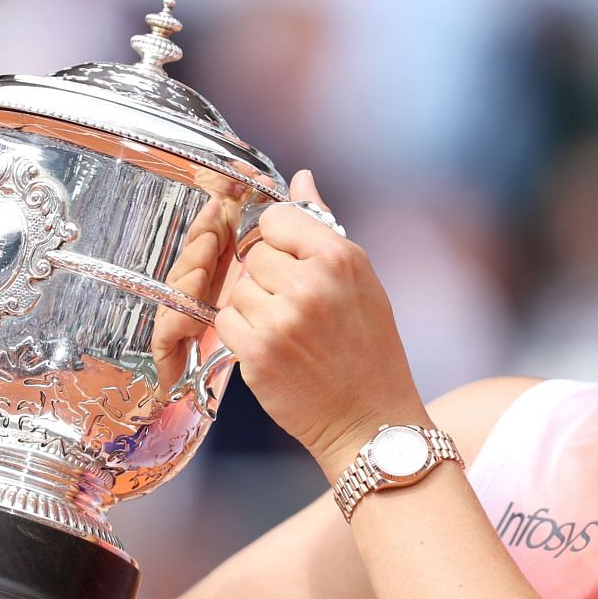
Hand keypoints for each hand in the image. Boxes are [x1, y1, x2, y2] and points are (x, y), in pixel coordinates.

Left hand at [217, 172, 427, 475]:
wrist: (371, 421)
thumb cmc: (369, 350)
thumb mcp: (361, 281)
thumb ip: (324, 227)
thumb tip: (301, 177)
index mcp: (341, 257)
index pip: (277, 218)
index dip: (279, 241)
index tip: (295, 265)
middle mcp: (311, 283)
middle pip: (253, 255)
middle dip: (267, 279)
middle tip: (298, 311)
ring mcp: (281, 318)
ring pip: (237, 289)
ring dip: (253, 309)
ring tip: (290, 334)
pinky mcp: (258, 352)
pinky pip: (226, 321)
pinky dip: (243, 335)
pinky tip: (275, 351)